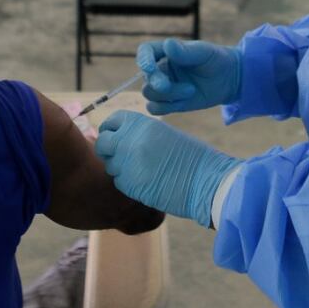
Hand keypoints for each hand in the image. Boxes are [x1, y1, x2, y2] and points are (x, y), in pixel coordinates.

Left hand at [95, 111, 240, 226]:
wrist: (206, 180)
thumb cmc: (192, 157)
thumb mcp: (164, 134)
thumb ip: (140, 134)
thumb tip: (122, 139)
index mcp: (141, 124)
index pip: (112, 122)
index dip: (111, 130)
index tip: (114, 136)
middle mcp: (130, 141)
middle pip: (103, 143)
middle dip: (108, 150)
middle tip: (119, 157)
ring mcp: (127, 164)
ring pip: (110, 165)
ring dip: (120, 168)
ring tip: (142, 171)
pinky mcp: (130, 185)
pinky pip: (119, 182)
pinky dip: (128, 183)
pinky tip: (147, 182)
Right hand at [137, 39, 241, 114]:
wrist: (229, 79)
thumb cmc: (216, 60)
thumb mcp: (204, 52)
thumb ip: (185, 51)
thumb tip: (167, 44)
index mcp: (166, 51)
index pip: (145, 51)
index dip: (143, 59)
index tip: (149, 68)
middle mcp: (161, 68)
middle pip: (146, 77)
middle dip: (156, 83)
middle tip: (168, 86)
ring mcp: (165, 87)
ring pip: (149, 94)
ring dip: (168, 96)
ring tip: (191, 90)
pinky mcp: (170, 103)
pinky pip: (155, 108)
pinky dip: (165, 108)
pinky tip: (183, 102)